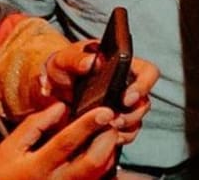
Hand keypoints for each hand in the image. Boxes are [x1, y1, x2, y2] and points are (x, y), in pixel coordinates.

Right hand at [0, 102, 118, 179]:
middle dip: (108, 138)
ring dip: (110, 148)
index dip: (88, 124)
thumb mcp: (10, 149)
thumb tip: (61, 107)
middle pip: (94, 161)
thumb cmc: (6, 176)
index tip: (105, 111)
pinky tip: (101, 149)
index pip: (66, 142)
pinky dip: (107, 161)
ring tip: (106, 133)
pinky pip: (102, 177)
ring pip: (103, 170)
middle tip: (110, 122)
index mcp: (36, 168)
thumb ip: (34, 126)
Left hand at [41, 42, 158, 144]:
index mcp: (124, 66)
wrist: (49, 92)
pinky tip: (100, 138)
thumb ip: (75, 59)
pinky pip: (125, 135)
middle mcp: (128, 87)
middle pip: (145, 102)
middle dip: (132, 114)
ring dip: (125, 128)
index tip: (126, 98)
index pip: (149, 73)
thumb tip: (91, 62)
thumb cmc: (60, 70)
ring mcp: (122, 108)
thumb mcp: (62, 60)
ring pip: (137, 121)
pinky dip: (116, 139)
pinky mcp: (113, 124)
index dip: (144, 86)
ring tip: (106, 128)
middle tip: (114, 120)